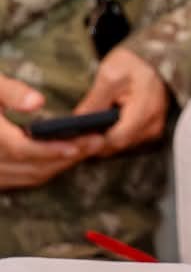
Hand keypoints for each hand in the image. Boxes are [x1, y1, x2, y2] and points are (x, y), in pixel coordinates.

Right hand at [0, 72, 104, 191]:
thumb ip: (12, 93)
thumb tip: (37, 103)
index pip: (21, 149)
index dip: (50, 150)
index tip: (77, 145)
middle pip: (32, 166)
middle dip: (65, 156)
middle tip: (96, 142)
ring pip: (30, 175)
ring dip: (60, 164)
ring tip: (88, 147)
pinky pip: (23, 178)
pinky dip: (46, 169)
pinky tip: (66, 155)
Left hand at [71, 46, 168, 155]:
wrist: (151, 60)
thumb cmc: (132, 64)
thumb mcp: (109, 75)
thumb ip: (94, 100)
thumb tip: (76, 122)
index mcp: (144, 110)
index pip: (115, 139)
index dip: (92, 141)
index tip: (73, 138)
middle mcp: (153, 125)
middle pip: (117, 145)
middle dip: (94, 142)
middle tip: (71, 135)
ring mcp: (153, 129)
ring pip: (120, 145)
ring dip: (101, 140)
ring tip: (83, 130)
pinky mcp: (149, 130)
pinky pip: (126, 140)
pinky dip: (111, 136)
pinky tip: (98, 128)